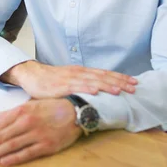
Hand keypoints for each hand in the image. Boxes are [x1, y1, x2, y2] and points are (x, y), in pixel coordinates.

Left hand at [0, 99, 80, 166]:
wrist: (77, 110)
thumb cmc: (51, 107)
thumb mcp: (29, 105)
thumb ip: (10, 112)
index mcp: (20, 111)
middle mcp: (26, 122)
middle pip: (0, 136)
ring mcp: (36, 133)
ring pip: (10, 145)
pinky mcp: (47, 144)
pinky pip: (28, 152)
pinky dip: (15, 157)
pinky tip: (3, 162)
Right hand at [2, 61, 137, 97]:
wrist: (31, 75)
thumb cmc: (50, 80)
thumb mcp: (70, 81)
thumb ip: (82, 86)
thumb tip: (99, 94)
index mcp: (82, 72)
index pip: (104, 74)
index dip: (119, 77)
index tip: (134, 82)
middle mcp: (78, 73)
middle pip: (102, 76)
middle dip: (119, 81)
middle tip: (134, 87)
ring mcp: (70, 78)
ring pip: (92, 81)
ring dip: (107, 85)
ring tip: (120, 90)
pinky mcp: (60, 85)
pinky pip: (76, 87)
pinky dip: (87, 88)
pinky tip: (96, 91)